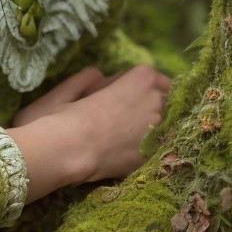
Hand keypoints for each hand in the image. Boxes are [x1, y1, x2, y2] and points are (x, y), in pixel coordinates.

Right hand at [5, 65, 170, 200]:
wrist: (70, 149)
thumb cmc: (67, 113)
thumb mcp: (74, 87)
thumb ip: (92, 78)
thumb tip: (99, 77)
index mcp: (142, 78)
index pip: (154, 78)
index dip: (140, 87)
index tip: (126, 94)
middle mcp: (157, 100)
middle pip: (163, 100)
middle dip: (149, 105)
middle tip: (125, 115)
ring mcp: (159, 129)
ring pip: (163, 124)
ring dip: (150, 126)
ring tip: (125, 135)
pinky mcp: (153, 154)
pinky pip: (154, 146)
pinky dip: (145, 147)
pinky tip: (126, 151)